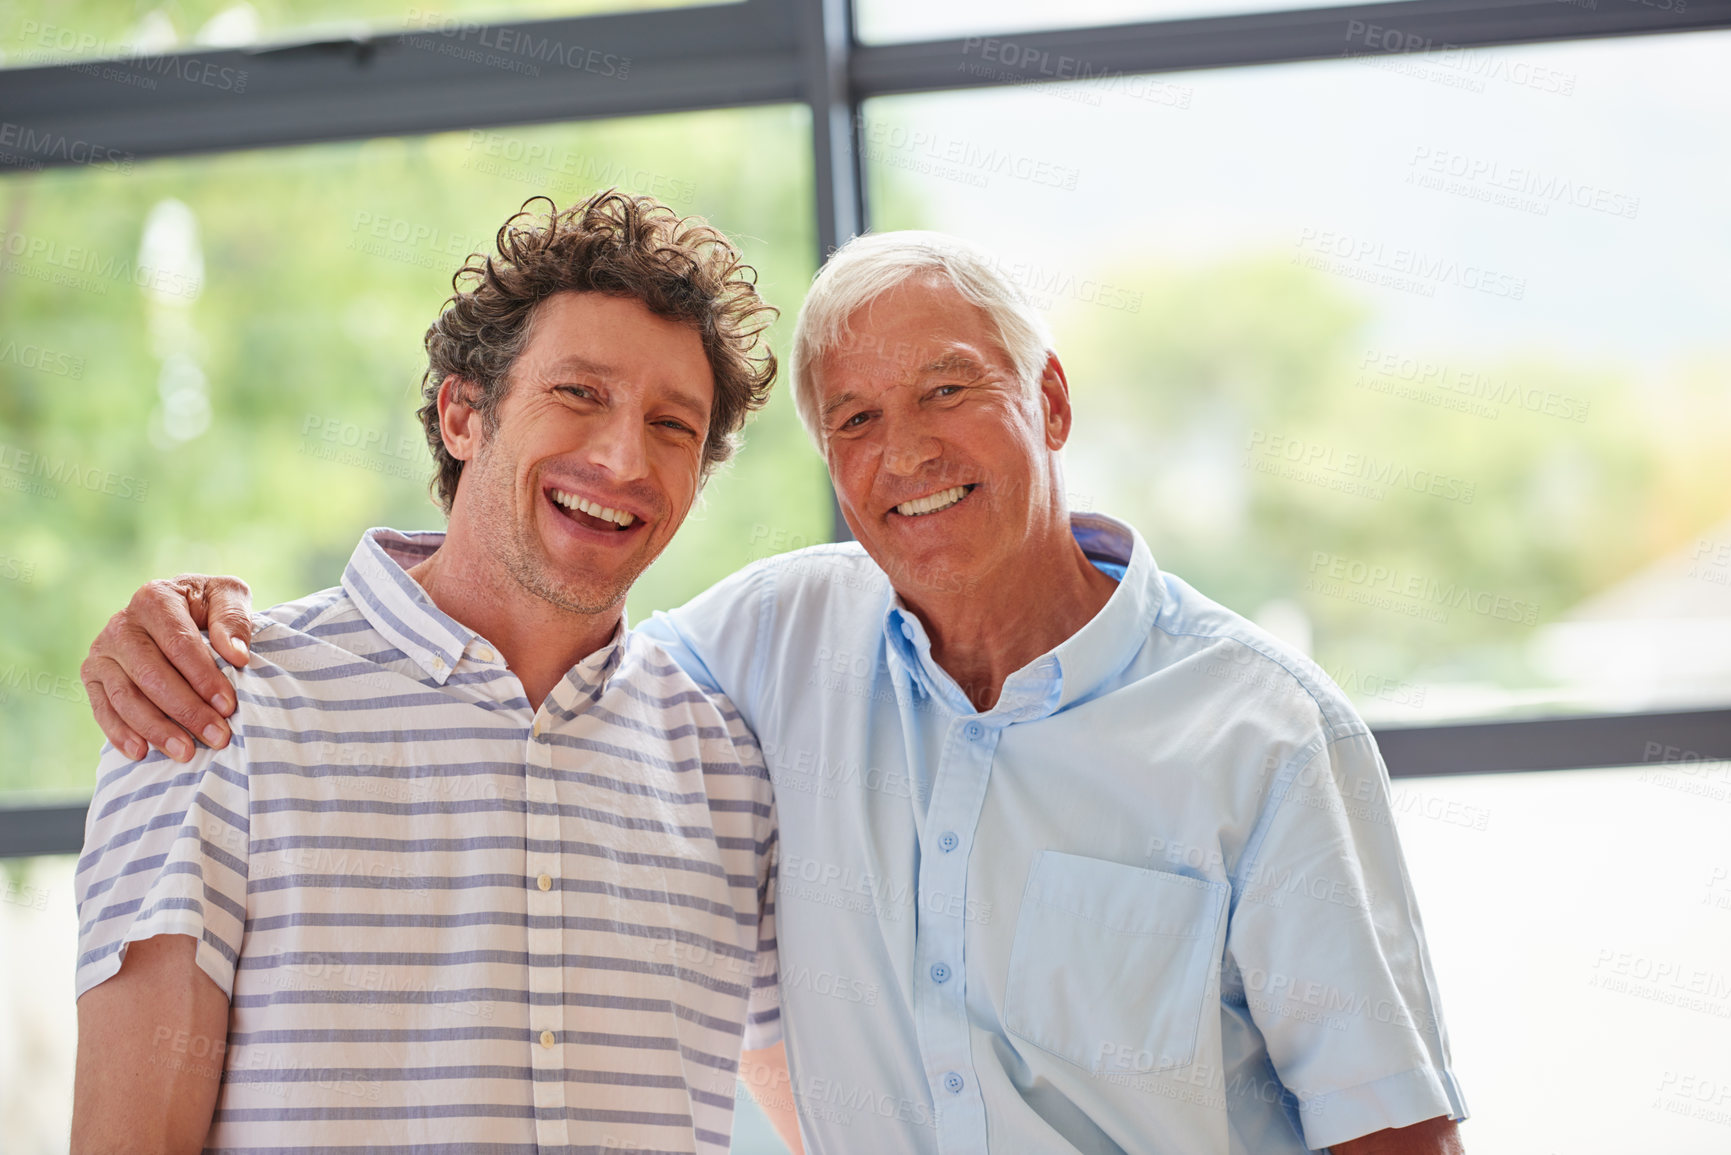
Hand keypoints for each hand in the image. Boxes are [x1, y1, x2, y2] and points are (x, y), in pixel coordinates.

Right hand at [80, 575, 255, 762]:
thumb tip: (236, 655)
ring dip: (157, 729)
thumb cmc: (209, 607)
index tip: (229, 706)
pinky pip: (102, 709)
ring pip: (125, 697)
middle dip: (187, 710)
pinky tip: (142, 752)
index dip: (204, 678)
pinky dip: (120, 733)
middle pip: (151, 675)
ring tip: (187, 752)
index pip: (178, 644)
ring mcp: (102, 651)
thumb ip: (234, 620)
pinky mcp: (92, 675)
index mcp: (154, 599)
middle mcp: (121, 624)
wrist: (179, 612)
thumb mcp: (229, 597)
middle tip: (217, 737)